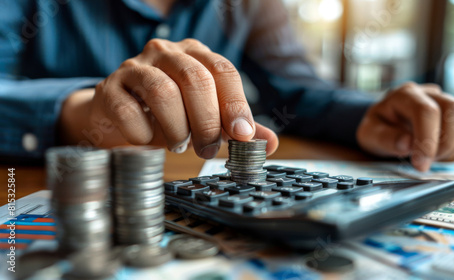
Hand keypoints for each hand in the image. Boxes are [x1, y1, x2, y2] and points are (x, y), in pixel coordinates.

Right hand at [59, 39, 278, 157]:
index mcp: (196, 55)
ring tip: (179, 145)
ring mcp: (135, 67)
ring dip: (177, 129)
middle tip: (208, 150)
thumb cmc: (167, 115)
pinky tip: (147, 141)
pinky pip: (127, 110)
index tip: (241, 136)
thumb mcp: (206, 119)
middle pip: (195, 79)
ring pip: (163, 92)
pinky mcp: (109, 87)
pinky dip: (142, 134)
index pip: (223, 71)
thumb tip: (269, 143)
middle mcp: (166, 53)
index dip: (235, 104)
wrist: (118, 115)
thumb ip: (235, 128)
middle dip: (207, 122)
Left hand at [356, 82, 453, 170]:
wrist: (383, 123)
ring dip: (448, 146)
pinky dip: (452, 148)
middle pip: (453, 109)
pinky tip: (432, 153)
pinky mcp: (451, 116)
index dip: (427, 139)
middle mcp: (427, 93)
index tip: (421, 163)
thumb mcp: (369, 134)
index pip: (426, 111)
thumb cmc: (376, 127)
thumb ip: (385, 138)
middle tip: (424, 162)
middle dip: (443, 142)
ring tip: (426, 158)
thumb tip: (406, 144)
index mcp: (404, 94)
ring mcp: (443, 102)